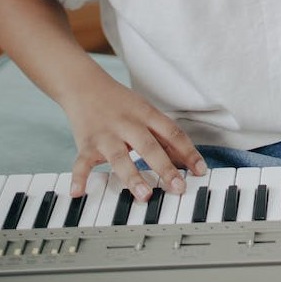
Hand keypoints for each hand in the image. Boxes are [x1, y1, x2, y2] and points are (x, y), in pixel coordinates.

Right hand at [62, 70, 205, 201]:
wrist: (85, 86)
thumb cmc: (121, 104)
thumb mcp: (146, 112)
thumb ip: (162, 135)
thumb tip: (185, 160)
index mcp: (147, 115)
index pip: (173, 133)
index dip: (188, 152)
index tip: (200, 170)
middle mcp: (128, 124)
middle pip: (149, 146)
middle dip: (165, 168)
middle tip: (178, 187)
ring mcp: (106, 135)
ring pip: (119, 157)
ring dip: (132, 177)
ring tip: (145, 195)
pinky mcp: (85, 144)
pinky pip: (81, 163)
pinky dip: (79, 178)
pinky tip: (79, 193)